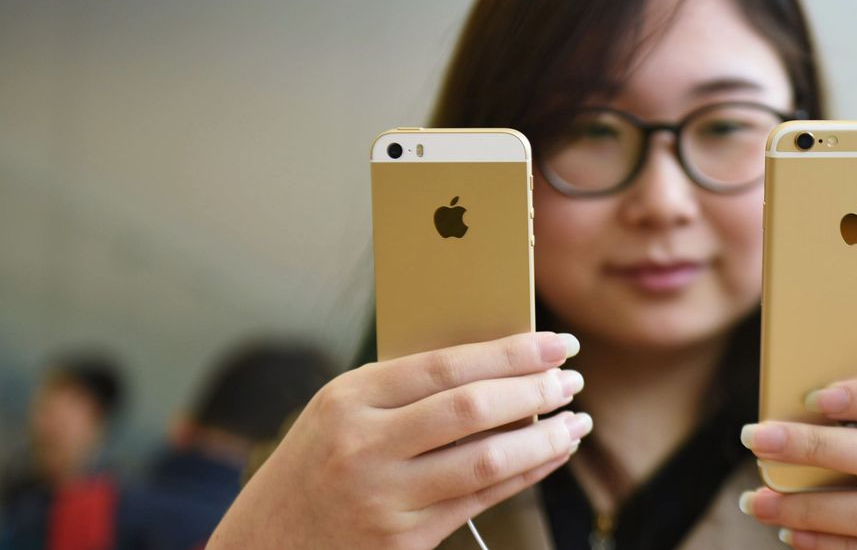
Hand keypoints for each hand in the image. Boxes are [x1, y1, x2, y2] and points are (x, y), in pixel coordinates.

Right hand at [209, 331, 591, 548]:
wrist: (264, 547)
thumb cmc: (314, 467)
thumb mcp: (340, 413)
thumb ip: (405, 390)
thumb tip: (497, 365)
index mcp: (349, 399)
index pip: (446, 365)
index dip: (510, 353)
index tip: (555, 343)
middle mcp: (364, 446)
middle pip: (472, 408)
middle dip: (535, 390)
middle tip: (572, 380)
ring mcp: (383, 497)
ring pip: (487, 459)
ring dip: (543, 439)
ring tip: (575, 421)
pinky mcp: (402, 539)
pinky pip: (481, 500)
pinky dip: (524, 474)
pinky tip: (548, 456)